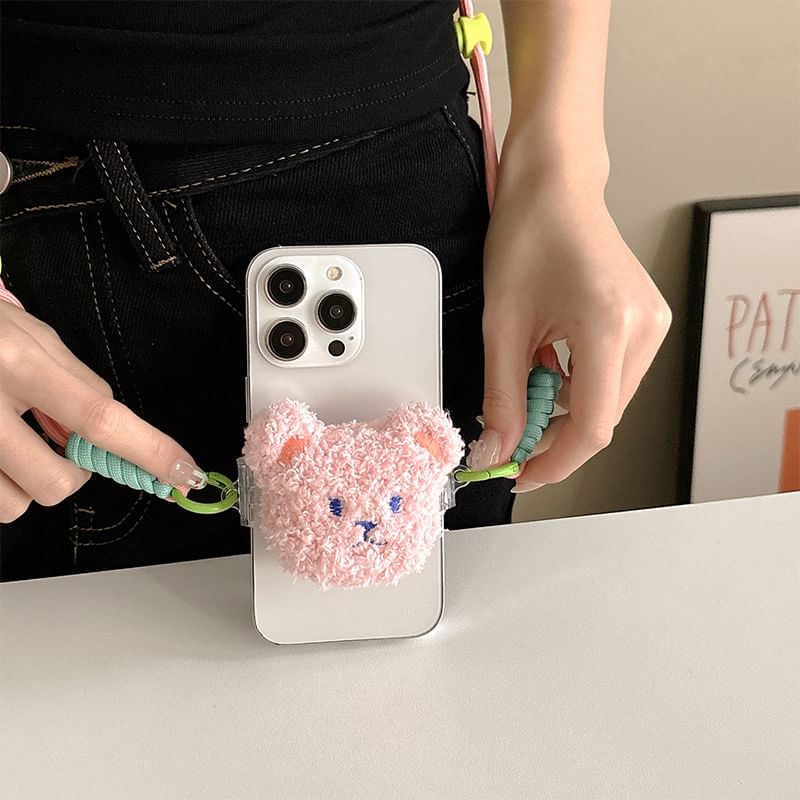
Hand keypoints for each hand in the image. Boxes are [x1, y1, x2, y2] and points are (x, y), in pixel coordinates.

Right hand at [0, 301, 203, 521]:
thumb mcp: (33, 336)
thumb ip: (78, 384)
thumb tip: (115, 432)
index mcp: (17, 361)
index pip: (100, 418)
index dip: (151, 452)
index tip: (186, 474)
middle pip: (58, 482)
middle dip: (72, 470)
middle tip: (54, 438)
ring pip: (16, 505)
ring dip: (27, 482)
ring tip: (9, 441)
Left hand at [468, 166, 671, 491]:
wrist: (555, 186)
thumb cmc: (528, 233)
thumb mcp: (502, 323)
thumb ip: (501, 395)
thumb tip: (498, 448)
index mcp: (612, 326)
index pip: (592, 428)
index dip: (553, 462)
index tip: (518, 474)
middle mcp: (645, 329)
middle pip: (602, 419)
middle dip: (551, 437)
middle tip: (508, 434)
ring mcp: (652, 325)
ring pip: (606, 402)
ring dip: (562, 410)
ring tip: (526, 379)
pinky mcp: (644, 323)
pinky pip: (610, 377)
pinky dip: (575, 386)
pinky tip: (547, 364)